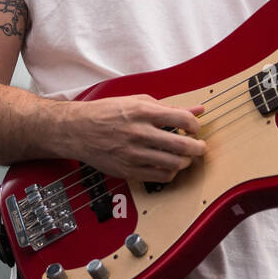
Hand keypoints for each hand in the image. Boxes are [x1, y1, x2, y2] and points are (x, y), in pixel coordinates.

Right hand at [52, 94, 207, 181]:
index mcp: (142, 112)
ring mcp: (133, 154)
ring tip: (185, 157)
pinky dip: (171, 173)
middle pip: (181, 145)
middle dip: (198, 148)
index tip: (195, 129)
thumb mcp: (138, 101)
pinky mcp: (128, 170)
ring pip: (173, 164)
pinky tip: (169, 166)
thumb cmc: (107, 113)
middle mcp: (139, 133)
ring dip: (186, 161)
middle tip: (200, 147)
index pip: (182, 120)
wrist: (77, 130)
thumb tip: (197, 109)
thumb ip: (169, 107)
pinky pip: (160, 177)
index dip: (195, 126)